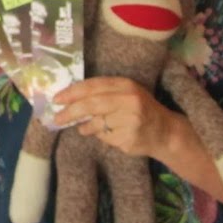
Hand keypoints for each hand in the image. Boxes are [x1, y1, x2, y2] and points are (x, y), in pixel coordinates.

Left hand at [52, 77, 177, 157]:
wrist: (165, 131)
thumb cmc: (139, 109)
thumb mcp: (125, 94)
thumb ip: (102, 94)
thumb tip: (69, 99)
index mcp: (126, 85)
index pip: (93, 86)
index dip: (73, 92)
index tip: (57, 98)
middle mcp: (129, 100)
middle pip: (92, 104)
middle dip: (71, 111)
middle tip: (57, 118)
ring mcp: (130, 120)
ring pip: (97, 123)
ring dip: (86, 127)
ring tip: (85, 127)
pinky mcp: (129, 138)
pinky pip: (105, 138)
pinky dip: (102, 137)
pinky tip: (112, 134)